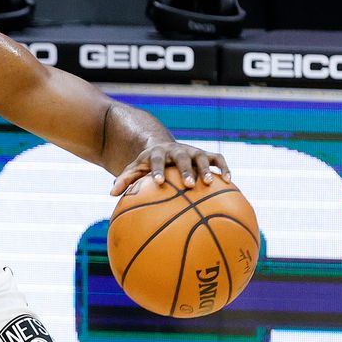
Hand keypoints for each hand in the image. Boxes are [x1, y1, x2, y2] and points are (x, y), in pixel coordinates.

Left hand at [111, 142, 230, 195]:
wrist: (163, 148)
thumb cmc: (147, 165)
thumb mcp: (134, 169)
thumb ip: (124, 180)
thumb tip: (112, 194)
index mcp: (157, 154)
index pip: (156, 160)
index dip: (158, 170)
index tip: (158, 182)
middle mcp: (176, 151)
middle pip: (181, 157)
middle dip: (185, 170)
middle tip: (188, 184)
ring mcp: (191, 151)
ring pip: (201, 157)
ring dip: (206, 169)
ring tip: (210, 183)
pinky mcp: (204, 154)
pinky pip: (216, 159)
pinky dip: (223, 167)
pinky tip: (229, 181)